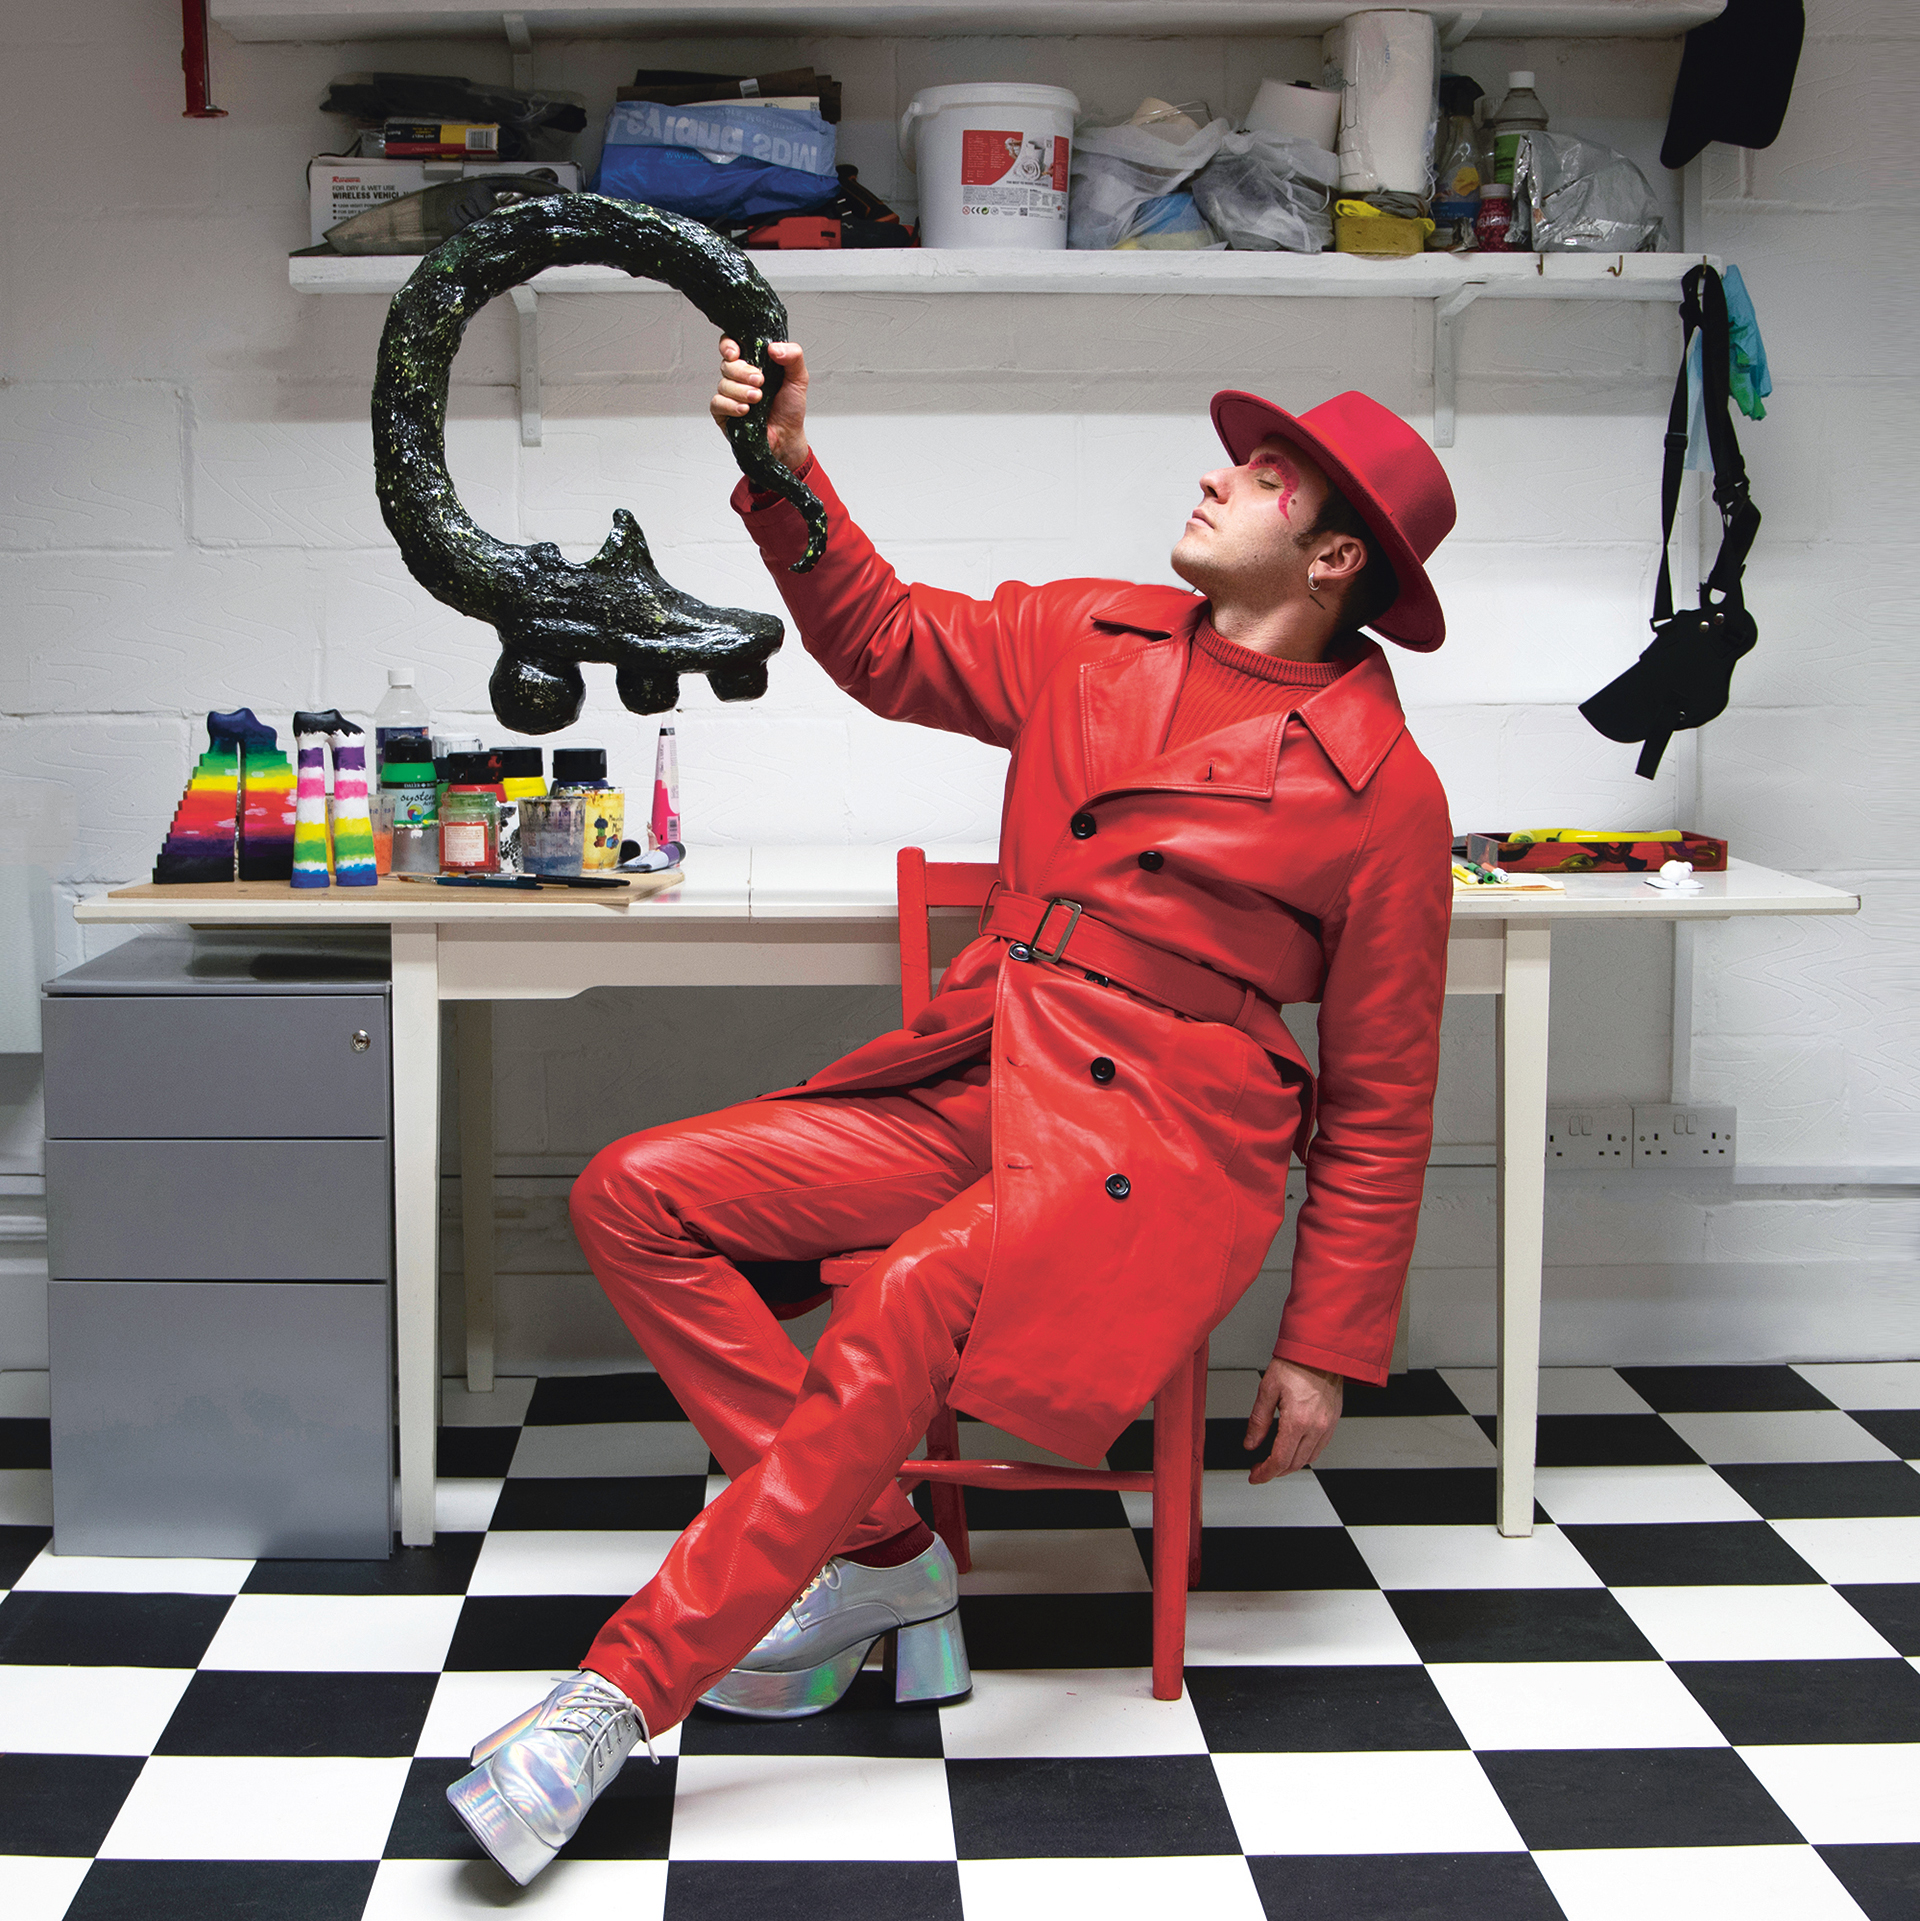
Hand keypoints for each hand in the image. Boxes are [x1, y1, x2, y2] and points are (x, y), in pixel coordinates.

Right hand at [711, 334, 809, 473]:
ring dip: (741, 391)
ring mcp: (729, 394)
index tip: (736, 353)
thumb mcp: (798, 378)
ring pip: (723, 384)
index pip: (731, 344)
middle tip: (760, 381)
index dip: (728, 345)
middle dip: (743, 372)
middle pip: (727, 364)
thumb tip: (774, 348)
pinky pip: (717, 403)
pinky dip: (731, 406)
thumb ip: (793, 357)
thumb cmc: (790, 408)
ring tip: (758, 399)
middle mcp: (738, 376)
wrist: (787, 436)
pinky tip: (745, 411)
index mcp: (753, 362)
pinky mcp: (723, 412)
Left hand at [1243, 1357, 1342, 1482]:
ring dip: (1290, 1464)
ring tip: (1274, 1459)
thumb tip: (1251, 1443)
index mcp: (1298, 1420)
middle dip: (1275, 1471)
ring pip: (1308, 1459)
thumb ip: (1258, 1421)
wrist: (1319, 1351)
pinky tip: (1293, 1448)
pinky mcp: (1333, 1421)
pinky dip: (1305, 1454)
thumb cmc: (1295, 1363)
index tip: (1255, 1476)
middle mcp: (1316, 1427)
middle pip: (1294, 1463)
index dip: (1265, 1473)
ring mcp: (1327, 1425)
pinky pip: (1319, 1448)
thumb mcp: (1267, 1390)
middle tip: (1260, 1468)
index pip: (1280, 1460)